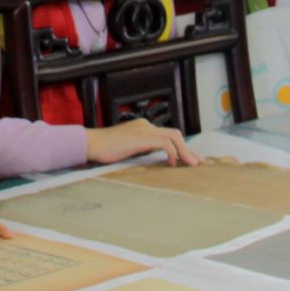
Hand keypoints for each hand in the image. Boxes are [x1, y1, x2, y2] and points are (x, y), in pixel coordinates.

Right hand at [86, 118, 200, 165]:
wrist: (91, 144)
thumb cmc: (104, 150)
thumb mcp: (127, 149)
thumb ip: (140, 150)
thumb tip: (153, 160)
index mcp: (143, 127)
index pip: (167, 135)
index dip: (181, 147)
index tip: (189, 159)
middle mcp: (146, 125)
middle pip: (175, 134)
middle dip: (188, 149)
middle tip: (198, 163)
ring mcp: (144, 130)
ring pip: (173, 137)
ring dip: (184, 151)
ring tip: (190, 165)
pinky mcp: (141, 138)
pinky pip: (164, 143)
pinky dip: (172, 153)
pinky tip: (172, 163)